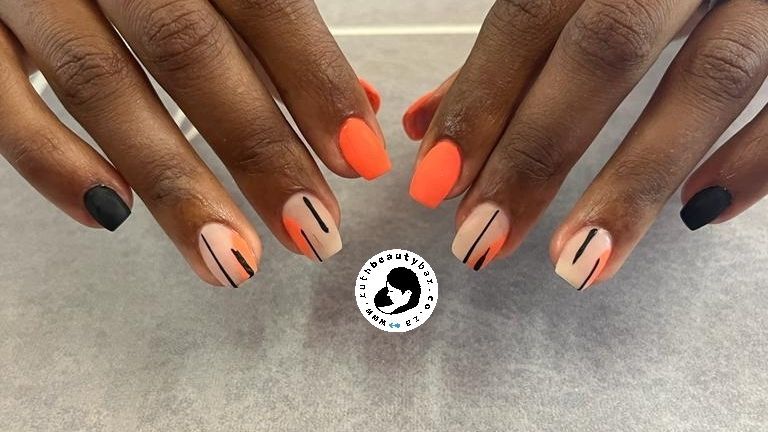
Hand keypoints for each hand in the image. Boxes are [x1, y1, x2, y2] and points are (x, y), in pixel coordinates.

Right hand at [0, 0, 388, 286]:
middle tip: (311, 226)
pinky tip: (113, 213)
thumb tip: (356, 108)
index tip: (359, 158)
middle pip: (189, 51)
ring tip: (229, 255)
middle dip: (259, 150)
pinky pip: (3, 100)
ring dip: (175, 184)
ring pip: (101, 85)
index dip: (316, 82)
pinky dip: (53, 162)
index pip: (265, 4)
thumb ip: (275, 35)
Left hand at [403, 0, 767, 289]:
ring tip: (578, 260)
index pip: (529, 17)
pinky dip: (752, 161)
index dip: (480, 100)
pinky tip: (697, 212)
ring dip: (634, 181)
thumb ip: (514, 55)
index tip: (437, 181)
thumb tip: (427, 122)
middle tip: (484, 236)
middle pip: (605, 49)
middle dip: (535, 152)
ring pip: (710, 78)